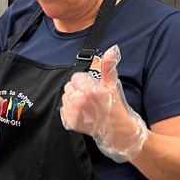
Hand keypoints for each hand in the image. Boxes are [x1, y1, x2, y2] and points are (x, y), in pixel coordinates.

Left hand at [59, 45, 148, 162]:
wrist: (116, 130)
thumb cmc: (115, 106)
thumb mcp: (113, 85)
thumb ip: (109, 66)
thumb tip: (112, 49)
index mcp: (89, 89)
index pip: (76, 77)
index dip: (85, 82)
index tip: (92, 89)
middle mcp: (80, 100)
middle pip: (69, 86)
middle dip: (78, 90)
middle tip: (90, 98)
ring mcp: (74, 112)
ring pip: (65, 97)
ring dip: (73, 100)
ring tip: (86, 106)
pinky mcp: (70, 122)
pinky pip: (63, 110)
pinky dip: (70, 111)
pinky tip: (81, 114)